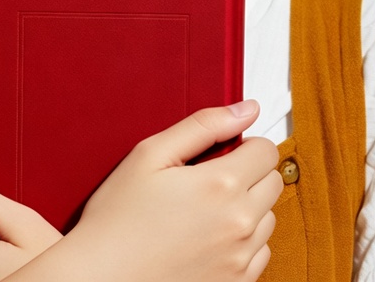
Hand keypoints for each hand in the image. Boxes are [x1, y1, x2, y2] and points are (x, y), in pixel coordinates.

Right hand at [63, 98, 281, 281]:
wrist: (101, 277)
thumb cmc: (118, 216)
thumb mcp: (151, 154)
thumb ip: (204, 126)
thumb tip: (247, 110)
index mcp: (220, 185)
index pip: (266, 150)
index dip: (245, 143)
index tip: (222, 151)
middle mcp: (239, 223)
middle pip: (272, 181)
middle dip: (249, 172)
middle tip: (209, 178)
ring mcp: (240, 258)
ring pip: (269, 217)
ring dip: (248, 207)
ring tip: (205, 209)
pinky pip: (261, 253)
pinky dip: (244, 240)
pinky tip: (209, 236)